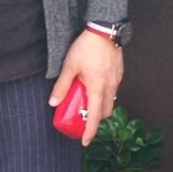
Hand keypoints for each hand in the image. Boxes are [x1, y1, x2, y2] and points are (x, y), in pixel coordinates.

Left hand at [49, 29, 122, 145]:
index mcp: (97, 89)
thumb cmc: (87, 47)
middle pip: (105, 112)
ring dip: (100, 106)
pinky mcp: (119, 72)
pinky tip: (95, 85)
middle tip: (83, 118)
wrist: (104, 29)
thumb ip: (62, 86)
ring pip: (110, 101)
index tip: (85, 142)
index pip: (94, 117)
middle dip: (95, 119)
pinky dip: (105, 94)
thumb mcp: (70, 66)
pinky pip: (113, 90)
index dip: (90, 131)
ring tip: (88, 100)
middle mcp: (110, 87)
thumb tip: (53, 102)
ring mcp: (117, 80)